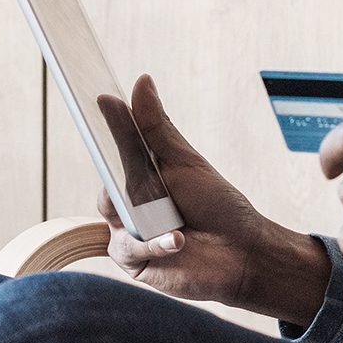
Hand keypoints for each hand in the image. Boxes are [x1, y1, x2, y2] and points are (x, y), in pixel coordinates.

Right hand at [99, 75, 329, 325]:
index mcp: (136, 174)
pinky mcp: (132, 261)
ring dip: (147, 213)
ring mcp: (126, 231)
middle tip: (141, 174)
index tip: (100, 97)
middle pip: (109, 181)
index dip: (105, 125)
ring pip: (115, 214)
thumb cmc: (217, 205)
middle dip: (127, 178)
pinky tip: (177, 239)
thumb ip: (156, 127)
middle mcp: (125, 202)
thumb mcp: (185, 163)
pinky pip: (129, 247)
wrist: (243, 253)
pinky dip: (155, 241)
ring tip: (175, 217)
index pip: (112, 147)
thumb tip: (141, 81)